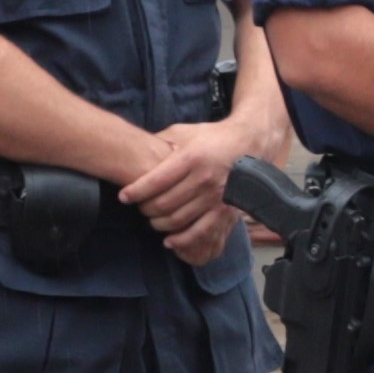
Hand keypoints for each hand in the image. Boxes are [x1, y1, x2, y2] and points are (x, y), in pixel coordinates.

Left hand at [112, 116, 248, 265]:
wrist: (249, 143)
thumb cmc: (211, 138)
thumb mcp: (184, 132)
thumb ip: (160, 142)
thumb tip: (135, 151)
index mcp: (191, 158)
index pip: (155, 182)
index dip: (135, 192)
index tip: (124, 196)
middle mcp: (203, 179)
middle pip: (163, 204)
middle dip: (145, 209)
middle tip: (140, 207)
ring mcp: (216, 197)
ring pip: (177, 220)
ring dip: (159, 224)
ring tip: (152, 220)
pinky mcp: (225, 210)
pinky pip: (199, 232)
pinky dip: (181, 240)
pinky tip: (169, 240)